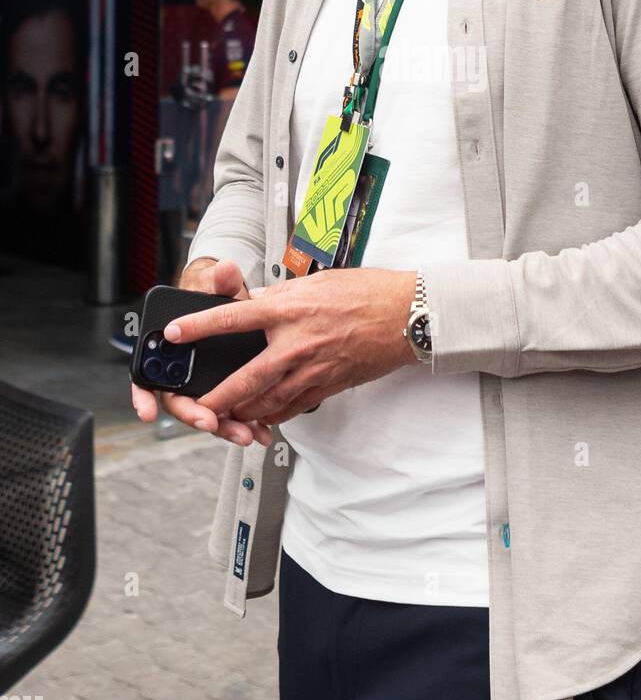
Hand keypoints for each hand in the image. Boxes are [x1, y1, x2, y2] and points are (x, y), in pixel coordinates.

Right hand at [130, 257, 271, 446]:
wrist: (236, 303)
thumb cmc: (215, 295)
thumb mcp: (217, 285)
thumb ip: (220, 280)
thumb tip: (225, 270)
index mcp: (166, 348)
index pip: (146, 377)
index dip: (143, 397)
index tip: (147, 412)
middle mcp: (179, 371)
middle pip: (179, 403)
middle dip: (195, 417)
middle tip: (212, 424)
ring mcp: (201, 384)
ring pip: (206, 413)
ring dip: (225, 427)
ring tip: (246, 434)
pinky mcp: (224, 391)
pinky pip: (229, 412)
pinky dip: (243, 423)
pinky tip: (260, 431)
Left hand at [159, 267, 418, 427]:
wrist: (406, 316)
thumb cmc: (366, 292)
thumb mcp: (317, 282)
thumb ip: (282, 297)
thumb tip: (255, 303)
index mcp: (290, 309)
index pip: (233, 317)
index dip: (199, 325)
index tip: (175, 333)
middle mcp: (296, 342)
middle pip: (245, 377)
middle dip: (216, 396)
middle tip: (196, 406)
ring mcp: (313, 368)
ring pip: (267, 400)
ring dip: (242, 411)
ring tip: (224, 416)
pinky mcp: (328, 384)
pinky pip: (293, 407)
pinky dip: (274, 414)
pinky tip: (263, 417)